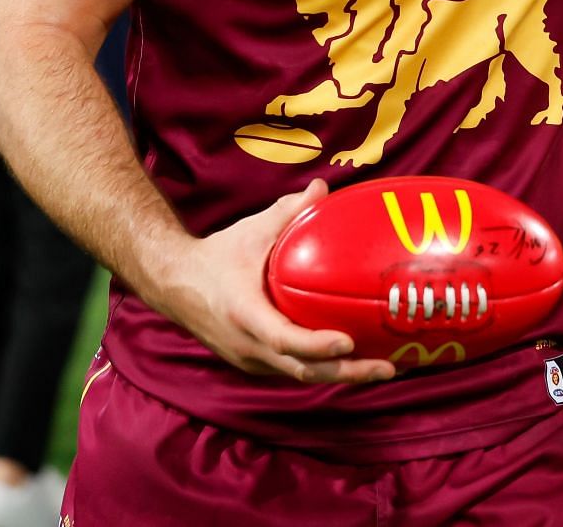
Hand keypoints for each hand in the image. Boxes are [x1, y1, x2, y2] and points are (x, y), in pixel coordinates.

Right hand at [145, 181, 395, 384]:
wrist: (174, 285)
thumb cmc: (216, 256)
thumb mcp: (251, 231)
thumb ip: (288, 210)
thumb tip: (322, 187)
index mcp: (244, 314)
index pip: (283, 338)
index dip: (316, 345)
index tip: (347, 341)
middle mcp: (248, 346)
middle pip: (303, 370)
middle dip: (347, 372)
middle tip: (388, 368)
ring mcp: (252, 360)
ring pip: (302, 376)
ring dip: (342, 375)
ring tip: (385, 368)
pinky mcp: (256, 364)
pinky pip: (294, 371)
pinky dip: (325, 368)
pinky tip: (357, 361)